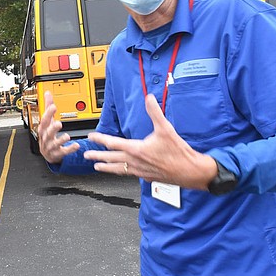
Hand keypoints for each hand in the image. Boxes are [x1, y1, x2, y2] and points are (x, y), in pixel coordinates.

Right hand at [38, 91, 79, 163]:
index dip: (48, 114)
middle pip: (48, 132)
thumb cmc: (47, 134)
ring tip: (67, 136)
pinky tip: (76, 146)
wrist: (47, 153)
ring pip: (55, 143)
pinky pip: (64, 152)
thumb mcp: (47, 121)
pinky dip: (69, 149)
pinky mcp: (58, 153)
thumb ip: (48, 106)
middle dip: (52, 128)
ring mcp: (51, 146)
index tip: (53, 106)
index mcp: (43, 128)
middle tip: (58, 123)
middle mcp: (46, 137)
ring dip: (61, 140)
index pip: (44, 120)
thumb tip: (47, 93)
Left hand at [83, 94, 215, 189]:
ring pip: (118, 169)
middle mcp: (135, 161)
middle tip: (87, 155)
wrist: (189, 171)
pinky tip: (120, 172)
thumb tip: (149, 98)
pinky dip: (121, 172)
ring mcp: (139, 171)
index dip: (100, 139)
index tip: (92, 137)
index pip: (113, 143)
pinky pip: (128, 174)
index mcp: (136, 149)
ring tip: (97, 167)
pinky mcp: (145, 177)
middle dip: (97, 156)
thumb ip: (155, 112)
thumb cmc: (178, 152)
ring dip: (106, 167)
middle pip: (111, 158)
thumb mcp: (166, 128)